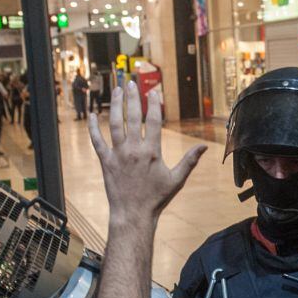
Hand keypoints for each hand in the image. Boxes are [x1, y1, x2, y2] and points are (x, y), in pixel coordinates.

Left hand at [88, 81, 206, 223]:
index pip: (153, 121)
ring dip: (115, 105)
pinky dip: (94, 127)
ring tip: (116, 91)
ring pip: (114, 124)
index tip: (153, 91)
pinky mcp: (105, 161)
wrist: (133, 213)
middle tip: (131, 83)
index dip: (153, 104)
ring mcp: (117, 154)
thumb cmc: (156, 198)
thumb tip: (204, 147)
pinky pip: (97, 141)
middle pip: (132, 117)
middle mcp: (133, 150)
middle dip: (131, 98)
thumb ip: (189, 161)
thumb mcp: (177, 180)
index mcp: (151, 152)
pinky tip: (93, 115)